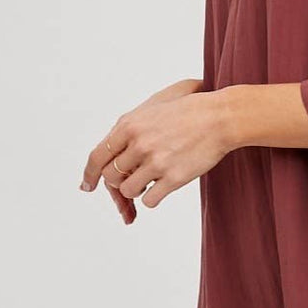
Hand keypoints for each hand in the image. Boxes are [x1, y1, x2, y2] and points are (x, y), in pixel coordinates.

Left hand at [80, 78, 228, 219]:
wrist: (220, 117)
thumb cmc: (189, 109)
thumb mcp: (153, 107)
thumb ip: (129, 126)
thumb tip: (111, 146)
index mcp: (130, 125)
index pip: (97, 156)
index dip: (89, 174)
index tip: (87, 186)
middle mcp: (139, 144)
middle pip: (111, 176)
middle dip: (119, 180)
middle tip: (134, 178)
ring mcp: (156, 162)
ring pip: (128, 190)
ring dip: (137, 189)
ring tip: (152, 179)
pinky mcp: (173, 178)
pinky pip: (149, 200)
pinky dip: (153, 197)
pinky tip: (163, 187)